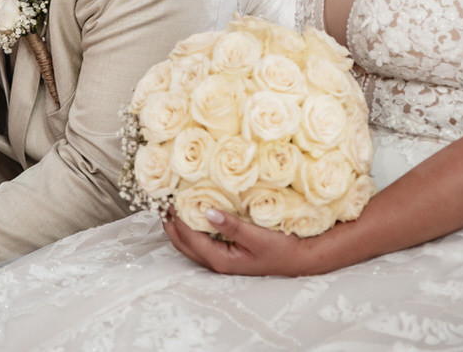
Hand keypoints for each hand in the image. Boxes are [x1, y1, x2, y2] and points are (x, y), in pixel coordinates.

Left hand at [163, 209, 322, 276]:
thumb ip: (231, 225)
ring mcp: (221, 260)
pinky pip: (201, 243)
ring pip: (190, 246)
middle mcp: (217, 262)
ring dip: (179, 229)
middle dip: (171, 225)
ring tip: (172, 209)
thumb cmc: (281, 250)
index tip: (169, 200)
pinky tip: (193, 217)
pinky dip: (191, 231)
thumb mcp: (256, 236)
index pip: (189, 237)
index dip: (177, 219)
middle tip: (163, 203)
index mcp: (220, 259)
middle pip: (183, 244)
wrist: (299, 260)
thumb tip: (206, 211)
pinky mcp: (227, 255)